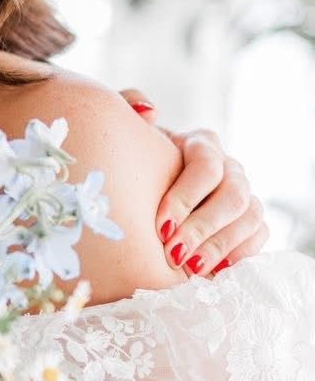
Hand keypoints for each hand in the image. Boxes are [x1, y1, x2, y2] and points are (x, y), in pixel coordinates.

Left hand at [118, 89, 268, 275]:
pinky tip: (212, 273)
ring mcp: (243, 196)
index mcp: (200, 144)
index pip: (206, 165)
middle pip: (233, 195)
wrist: (142, 193)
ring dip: (220, 245)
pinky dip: (238, 255)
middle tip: (173, 254)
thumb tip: (150, 111)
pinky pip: (258, 237)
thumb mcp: (123, 134)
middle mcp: (228, 167)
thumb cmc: (131, 164)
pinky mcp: (250, 223)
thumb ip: (126, 107)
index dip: (186, 197)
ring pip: (249, 216)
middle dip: (203, 227)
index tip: (158, 226)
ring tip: (190, 269)